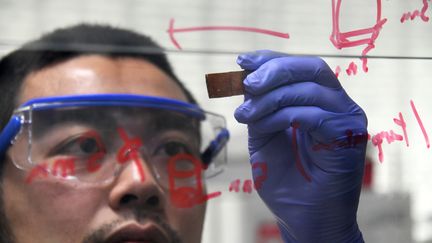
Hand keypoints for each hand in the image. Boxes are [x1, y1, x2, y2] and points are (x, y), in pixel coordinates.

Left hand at [234, 50, 366, 242]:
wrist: (301, 216)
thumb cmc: (285, 179)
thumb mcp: (264, 135)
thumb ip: (261, 107)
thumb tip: (247, 79)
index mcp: (318, 101)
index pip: (299, 67)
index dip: (270, 59)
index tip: (242, 62)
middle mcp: (336, 104)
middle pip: (310, 68)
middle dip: (273, 71)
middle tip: (247, 84)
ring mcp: (347, 118)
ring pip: (310, 89)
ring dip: (272, 98)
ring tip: (246, 114)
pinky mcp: (350, 135)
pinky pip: (317, 114)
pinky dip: (286, 115)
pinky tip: (265, 126)